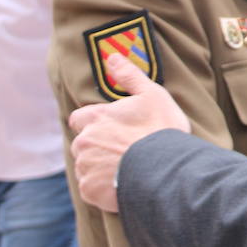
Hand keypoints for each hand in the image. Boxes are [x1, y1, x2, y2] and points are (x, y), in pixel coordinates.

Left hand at [68, 54, 191, 212]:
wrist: (167, 169)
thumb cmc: (161, 130)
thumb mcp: (152, 95)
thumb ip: (129, 76)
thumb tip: (112, 57)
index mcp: (95, 118)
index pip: (80, 119)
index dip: (95, 123)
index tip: (113, 129)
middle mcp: (84, 141)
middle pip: (83, 144)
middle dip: (98, 147)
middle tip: (125, 151)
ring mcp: (85, 166)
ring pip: (87, 166)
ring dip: (100, 167)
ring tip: (127, 168)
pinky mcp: (89, 189)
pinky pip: (91, 188)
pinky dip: (103, 188)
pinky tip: (124, 183)